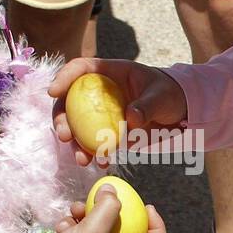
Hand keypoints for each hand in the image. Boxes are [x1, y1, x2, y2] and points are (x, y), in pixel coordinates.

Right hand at [49, 58, 188, 167]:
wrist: (179, 112)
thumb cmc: (170, 94)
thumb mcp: (162, 96)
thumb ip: (147, 105)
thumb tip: (131, 118)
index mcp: (108, 73)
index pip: (80, 69)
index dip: (63, 78)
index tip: (53, 92)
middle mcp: (98, 92)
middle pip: (69, 101)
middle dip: (61, 119)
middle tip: (64, 136)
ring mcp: (100, 113)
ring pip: (77, 127)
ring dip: (75, 144)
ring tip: (82, 160)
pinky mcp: (107, 132)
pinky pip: (94, 143)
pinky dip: (95, 155)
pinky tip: (103, 164)